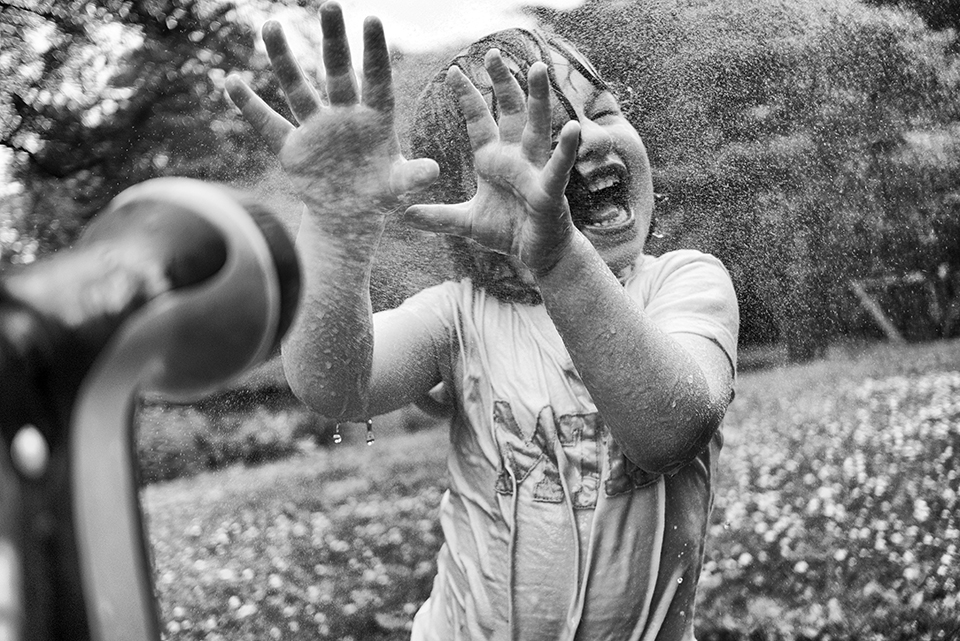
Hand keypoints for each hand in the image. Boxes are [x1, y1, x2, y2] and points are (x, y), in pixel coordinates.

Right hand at [225, 3, 437, 245]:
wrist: (349, 216)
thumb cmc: (379, 196)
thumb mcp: (397, 188)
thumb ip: (412, 177)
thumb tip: (434, 171)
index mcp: (375, 120)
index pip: (376, 79)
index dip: (374, 52)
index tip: (372, 19)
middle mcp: (344, 115)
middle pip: (337, 73)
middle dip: (334, 41)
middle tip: (329, 5)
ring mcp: (316, 128)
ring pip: (297, 88)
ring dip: (284, 59)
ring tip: (270, 26)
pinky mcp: (291, 148)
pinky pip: (267, 124)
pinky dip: (249, 106)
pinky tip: (230, 82)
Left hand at [402, 49, 580, 275]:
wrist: (537, 256)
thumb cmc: (509, 232)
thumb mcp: (466, 223)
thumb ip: (438, 217)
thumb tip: (405, 215)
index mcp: (493, 160)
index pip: (479, 120)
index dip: (467, 96)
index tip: (453, 71)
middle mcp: (515, 158)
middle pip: (510, 111)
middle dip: (501, 82)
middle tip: (492, 52)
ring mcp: (534, 170)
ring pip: (537, 127)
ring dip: (537, 98)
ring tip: (536, 68)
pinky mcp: (550, 191)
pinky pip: (558, 167)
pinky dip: (566, 149)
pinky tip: (573, 127)